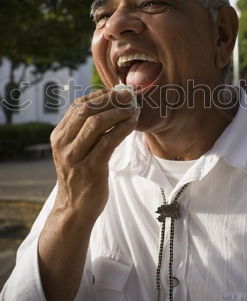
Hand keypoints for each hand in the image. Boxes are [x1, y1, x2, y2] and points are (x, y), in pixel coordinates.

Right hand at [50, 88, 138, 225]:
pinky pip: (109, 141)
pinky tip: (132, 123)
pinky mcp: (91, 168)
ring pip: (97, 123)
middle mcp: (63, 144)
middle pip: (87, 110)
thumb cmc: (79, 176)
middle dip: (110, 99)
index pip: (78, 105)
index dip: (99, 95)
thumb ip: (83, 131)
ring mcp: (75, 156)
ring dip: (119, 112)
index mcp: (59, 136)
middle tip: (129, 96)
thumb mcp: (74, 150)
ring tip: (133, 109)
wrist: (74, 208)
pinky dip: (123, 128)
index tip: (116, 91)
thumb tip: (108, 105)